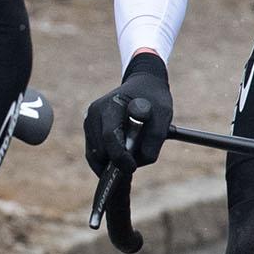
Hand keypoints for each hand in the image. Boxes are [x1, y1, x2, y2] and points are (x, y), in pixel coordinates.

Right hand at [83, 53, 173, 175]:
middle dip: (117, 161)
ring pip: (95, 155)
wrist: (143, 85)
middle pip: (101, 150)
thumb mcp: (163, 115)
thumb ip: (154, 138)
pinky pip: (94, 154)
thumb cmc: (154, 99)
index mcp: (111, 105)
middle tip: (133, 165)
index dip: (120, 156)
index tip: (132, 168)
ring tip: (129, 159)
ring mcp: (89, 121)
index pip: (110, 136)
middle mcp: (94, 113)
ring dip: (111, 162)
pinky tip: (120, 162)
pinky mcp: (89, 130)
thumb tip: (138, 162)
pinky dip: (106, 162)